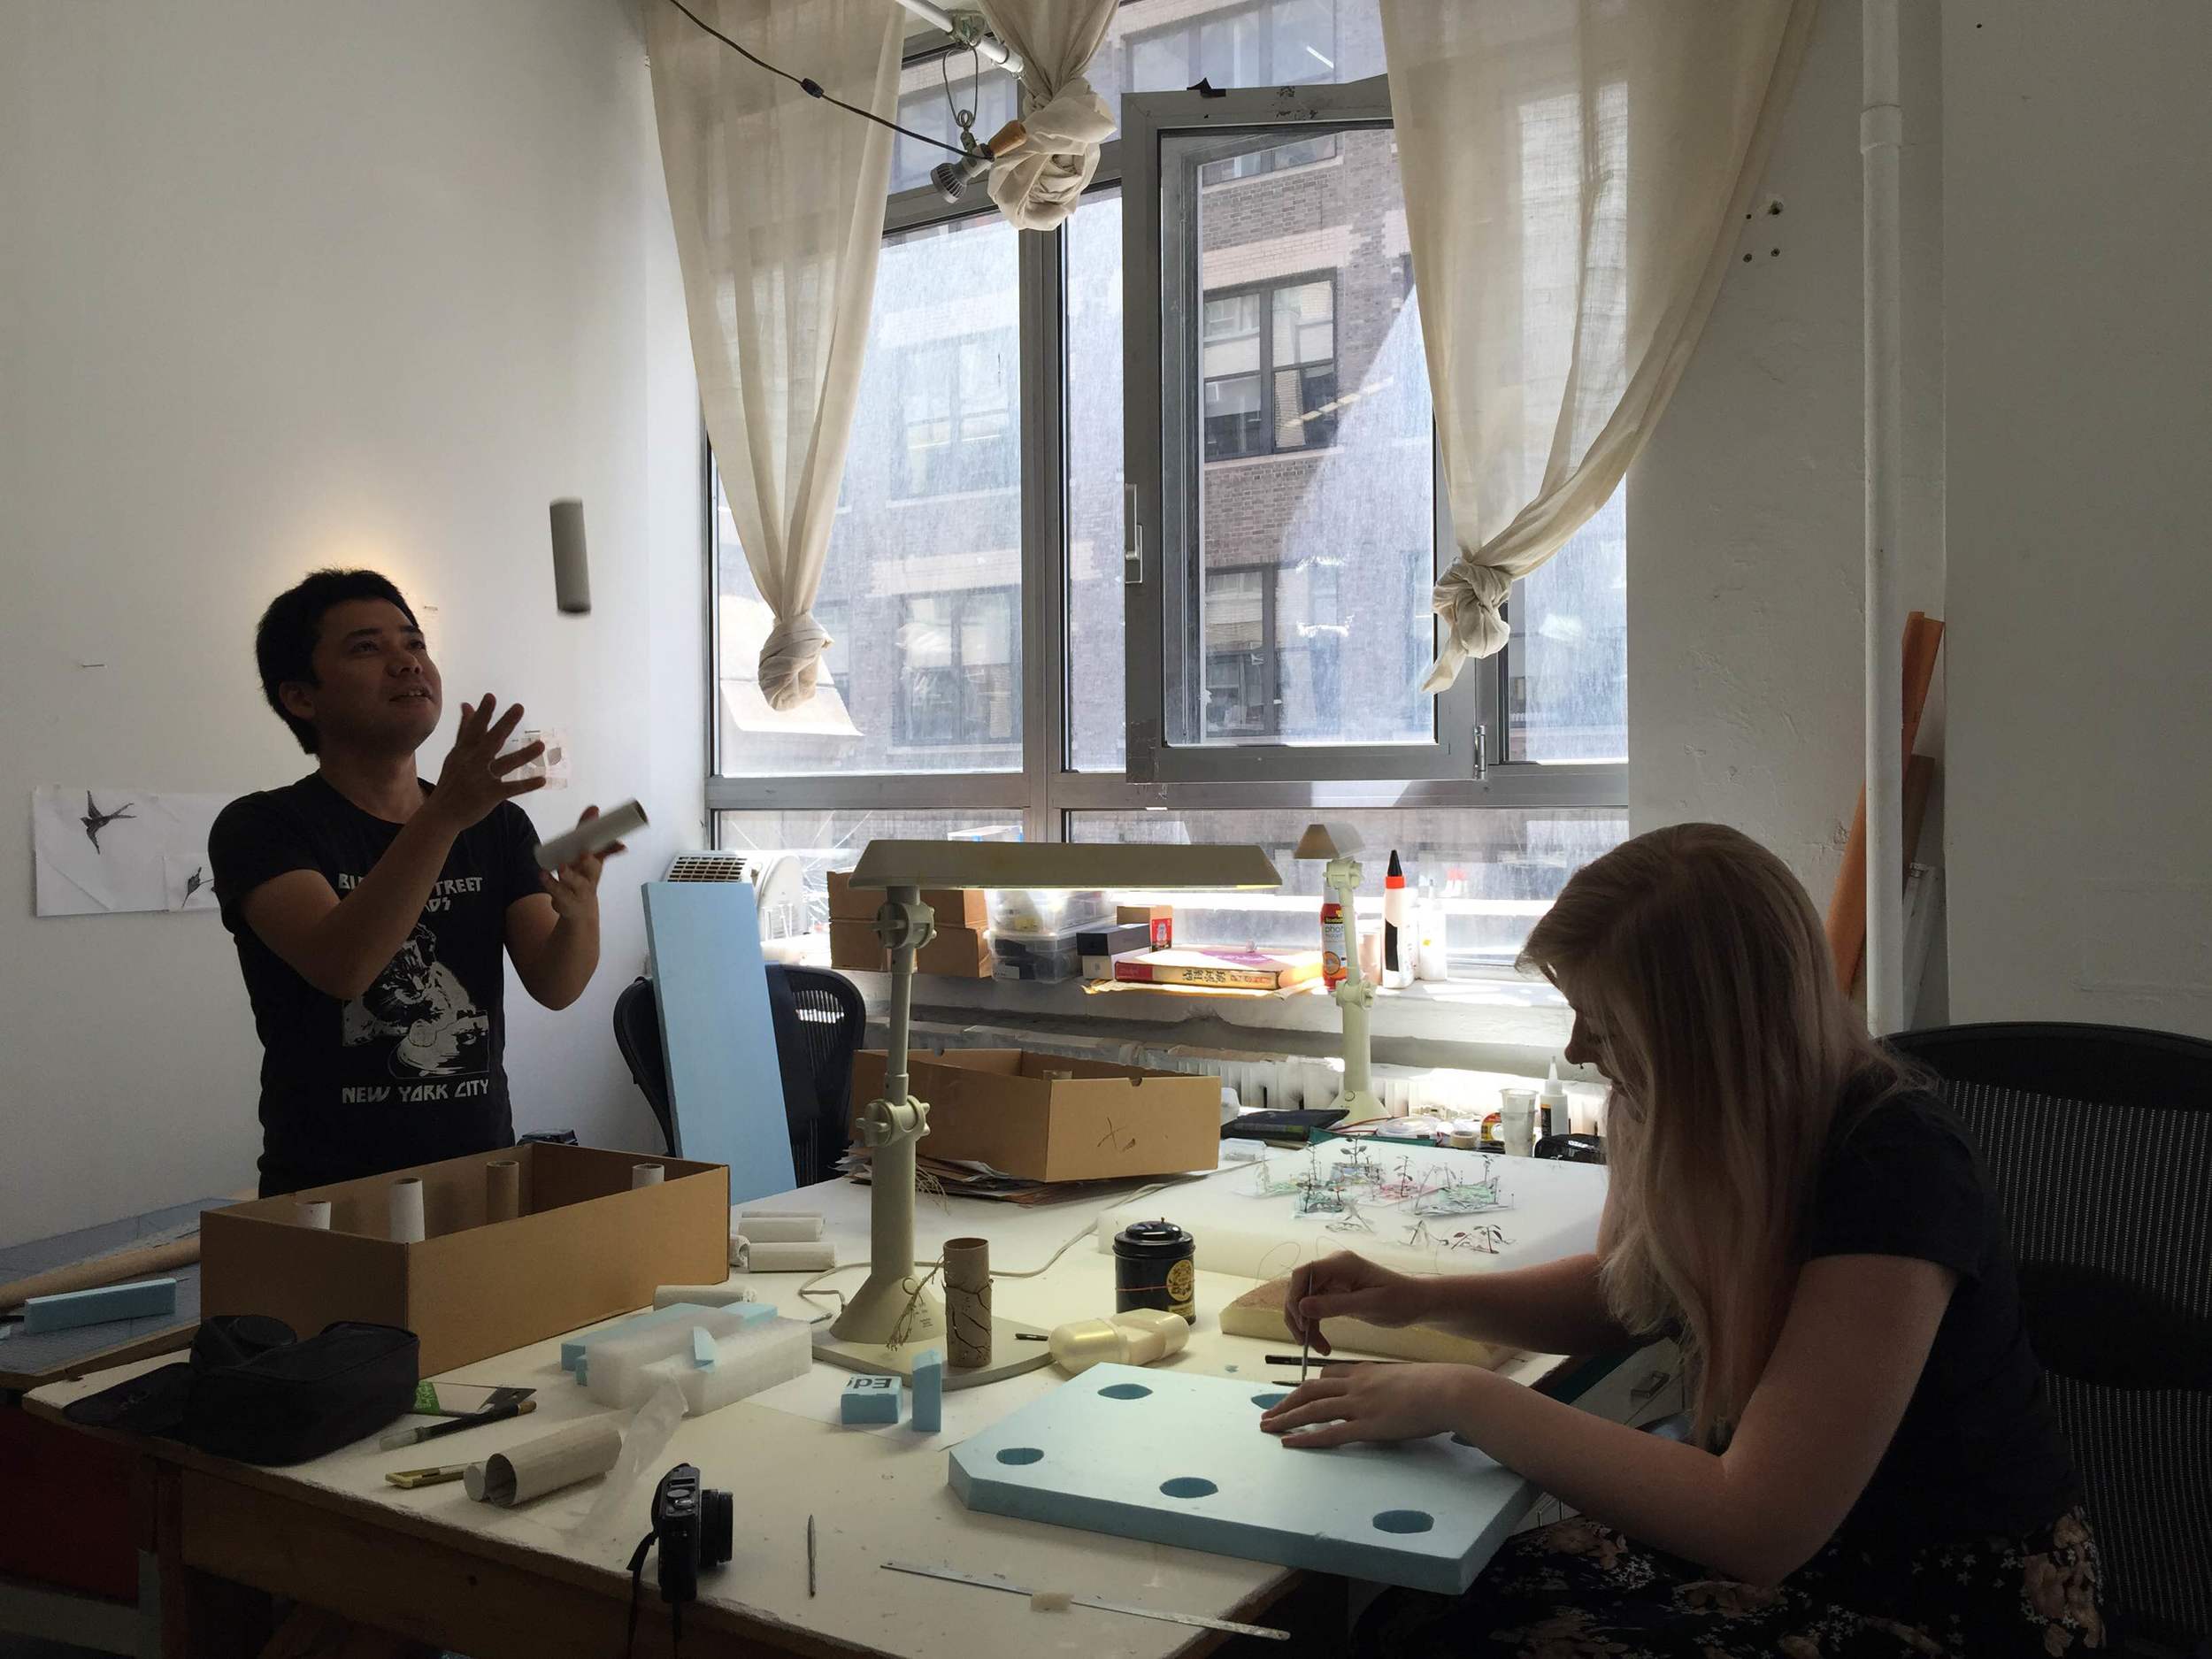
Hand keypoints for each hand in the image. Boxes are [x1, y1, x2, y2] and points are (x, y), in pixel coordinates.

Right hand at [428, 696, 543, 830]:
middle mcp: (473, 762)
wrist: (442, 813)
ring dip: (524, 754)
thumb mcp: (455, 754)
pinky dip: (527, 784)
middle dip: (505, 723)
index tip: (491, 696)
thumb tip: (467, 704)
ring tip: (541, 745)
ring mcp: (481, 779)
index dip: (483, 713)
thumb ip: (465, 730)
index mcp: (464, 751)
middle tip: (519, 707)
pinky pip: (512, 788)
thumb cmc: (451, 780)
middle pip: (491, 740)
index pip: (474, 729)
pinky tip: (542, 779)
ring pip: (506, 763)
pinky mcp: (490, 795)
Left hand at [542, 803, 623, 923]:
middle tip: (585, 853)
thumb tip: (594, 808)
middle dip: (589, 862)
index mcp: (596, 866)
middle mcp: (590, 878)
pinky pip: (556, 891)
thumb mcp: (589, 860)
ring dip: (568, 875)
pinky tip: (542, 874)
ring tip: (561, 867)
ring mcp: (577, 891)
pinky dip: (549, 882)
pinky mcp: (563, 900)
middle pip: (592, 870)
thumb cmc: (584, 879)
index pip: (603, 853)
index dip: (609, 846)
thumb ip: (585, 834)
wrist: (579, 911)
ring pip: (574, 883)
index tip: (614, 840)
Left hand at [1260, 1362, 1486, 1448]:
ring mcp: (1360, 1405)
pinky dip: (1306, 1438)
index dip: (1306, 1386)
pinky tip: (1289, 1443)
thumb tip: (1393, 1393)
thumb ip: (1391, 1384)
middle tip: (1267, 1414)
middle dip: (1286, 1402)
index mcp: (1367, 1371)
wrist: (1450, 1389)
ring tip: (1267, 1428)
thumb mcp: (1408, 1377)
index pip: (1327, 1375)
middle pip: (1311, 1390)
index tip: (1293, 1395)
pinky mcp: (1368, 1426)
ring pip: (1313, 1410)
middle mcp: (1357, 1385)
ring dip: (1285, 1419)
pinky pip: (1330, 1433)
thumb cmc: (1438, 1385)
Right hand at [1284, 1251, 1426, 1354]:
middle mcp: (1333, 1268)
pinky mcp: (1335, 1293)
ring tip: (1317, 1348)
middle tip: (1305, 1342)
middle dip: (1298, 1316)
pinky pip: (1315, 1308)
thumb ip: (1335, 1305)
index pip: (1304, 1273)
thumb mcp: (1369, 1305)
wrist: (1417, 1303)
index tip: (1302, 1323)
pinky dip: (1314, 1326)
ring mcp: (1333, 1280)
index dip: (1295, 1296)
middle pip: (1300, 1288)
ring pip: (1305, 1301)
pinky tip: (1322, 1344)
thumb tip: (1302, 1306)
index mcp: (1341, 1264)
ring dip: (1306, 1325)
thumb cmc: (1400, 1300)